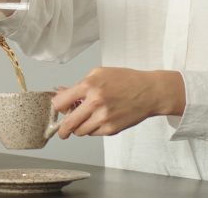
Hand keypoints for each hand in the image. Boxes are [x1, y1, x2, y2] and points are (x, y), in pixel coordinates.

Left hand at [51, 68, 185, 138]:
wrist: (149, 92)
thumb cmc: (125, 80)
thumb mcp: (98, 74)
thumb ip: (78, 85)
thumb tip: (61, 93)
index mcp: (89, 86)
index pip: (61, 102)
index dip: (58, 107)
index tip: (59, 109)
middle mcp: (95, 103)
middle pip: (68, 123)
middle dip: (62, 130)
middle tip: (62, 132)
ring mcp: (103, 118)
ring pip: (80, 131)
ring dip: (79, 128)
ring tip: (85, 120)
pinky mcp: (111, 129)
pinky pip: (94, 133)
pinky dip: (93, 129)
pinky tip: (100, 119)